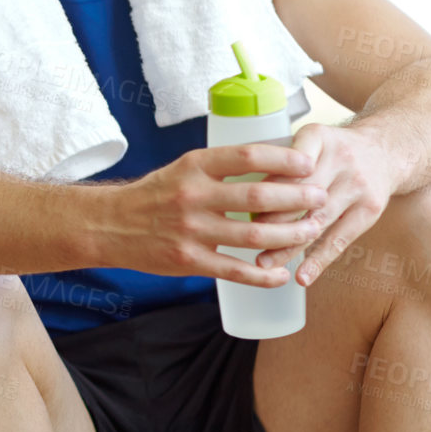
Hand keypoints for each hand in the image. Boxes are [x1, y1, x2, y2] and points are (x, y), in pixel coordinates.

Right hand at [116, 144, 328, 287]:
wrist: (110, 225)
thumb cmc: (155, 195)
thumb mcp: (183, 168)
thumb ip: (221, 168)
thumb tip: (271, 163)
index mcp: (194, 166)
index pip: (247, 156)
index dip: (282, 160)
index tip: (308, 163)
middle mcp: (193, 196)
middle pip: (256, 197)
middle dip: (296, 199)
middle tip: (320, 198)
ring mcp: (191, 230)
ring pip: (252, 236)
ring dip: (288, 236)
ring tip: (311, 232)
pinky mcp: (188, 260)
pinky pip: (233, 270)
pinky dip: (261, 275)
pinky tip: (280, 274)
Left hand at [251, 122, 395, 285]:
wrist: (386, 149)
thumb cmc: (332, 150)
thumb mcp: (309, 140)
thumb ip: (280, 161)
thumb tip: (238, 194)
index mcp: (318, 137)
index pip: (287, 164)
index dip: (266, 186)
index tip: (242, 205)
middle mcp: (341, 159)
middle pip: (301, 194)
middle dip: (271, 219)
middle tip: (243, 238)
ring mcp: (358, 185)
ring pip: (318, 220)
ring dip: (289, 245)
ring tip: (264, 263)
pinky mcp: (370, 209)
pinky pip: (341, 239)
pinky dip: (319, 260)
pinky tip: (303, 277)